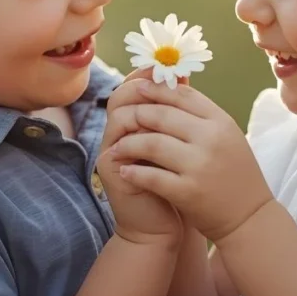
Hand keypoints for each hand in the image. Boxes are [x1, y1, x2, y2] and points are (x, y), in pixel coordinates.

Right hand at [96, 68, 183, 246]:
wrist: (163, 227)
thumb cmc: (177, 187)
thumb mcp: (182, 147)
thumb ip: (179, 116)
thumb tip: (185, 78)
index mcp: (136, 125)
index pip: (136, 89)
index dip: (151, 76)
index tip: (172, 68)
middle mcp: (120, 134)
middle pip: (122, 94)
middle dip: (145, 84)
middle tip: (165, 77)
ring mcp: (112, 150)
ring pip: (118, 113)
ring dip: (142, 103)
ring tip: (164, 99)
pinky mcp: (111, 169)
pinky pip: (119, 141)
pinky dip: (139, 131)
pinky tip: (160, 128)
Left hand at [107, 81, 274, 243]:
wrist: (249, 217)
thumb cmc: (234, 173)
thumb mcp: (226, 136)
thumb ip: (201, 115)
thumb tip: (172, 87)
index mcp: (221, 122)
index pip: (183, 95)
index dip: (156, 89)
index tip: (136, 87)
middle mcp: (212, 139)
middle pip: (163, 115)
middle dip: (137, 114)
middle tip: (121, 118)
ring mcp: (200, 165)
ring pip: (152, 143)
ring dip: (129, 144)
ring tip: (117, 147)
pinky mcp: (188, 192)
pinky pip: (151, 176)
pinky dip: (134, 173)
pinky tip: (124, 171)